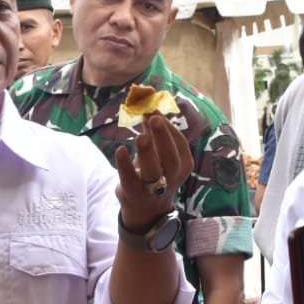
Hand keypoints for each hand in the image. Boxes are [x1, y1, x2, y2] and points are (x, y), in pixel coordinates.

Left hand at [114, 113, 193, 227]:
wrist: (144, 209)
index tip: (153, 107)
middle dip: (163, 137)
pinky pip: (131, 180)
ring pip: (154, 171)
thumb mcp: (157, 150)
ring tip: (141, 135)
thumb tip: (145, 94)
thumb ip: (152, 126)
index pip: (178, 143)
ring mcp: (154, 189)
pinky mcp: (134, 194)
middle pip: (171, 157)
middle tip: (154, 117)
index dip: (166, 125)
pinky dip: (126, 166)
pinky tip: (120, 150)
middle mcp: (172, 178)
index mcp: (182, 164)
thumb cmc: (153, 172)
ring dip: (147, 152)